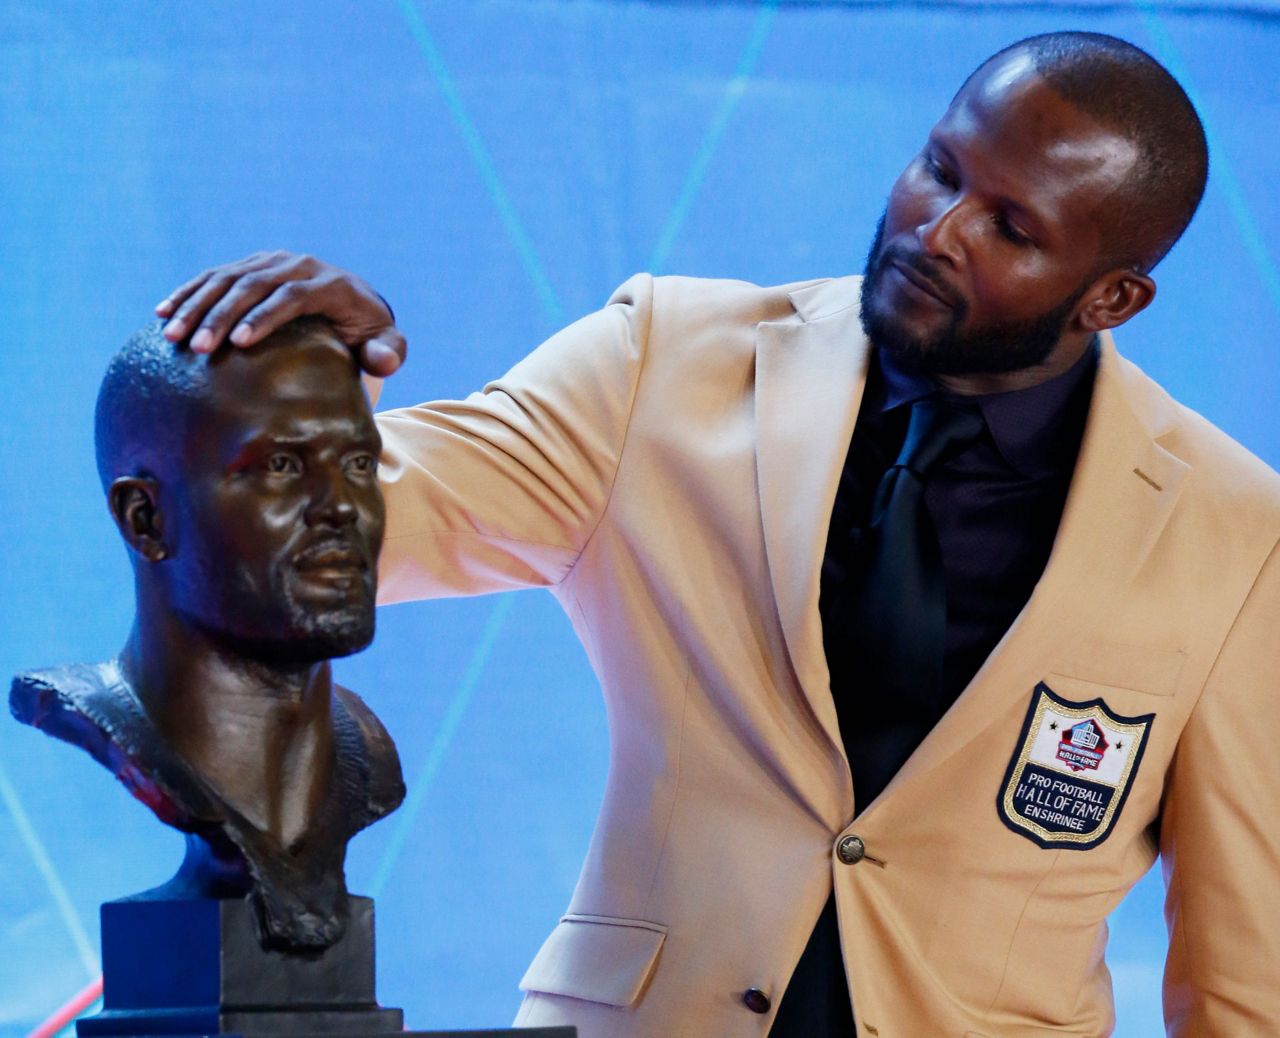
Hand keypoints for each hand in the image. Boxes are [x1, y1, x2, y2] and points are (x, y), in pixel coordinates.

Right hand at [155, 251, 406, 375]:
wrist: (354, 302)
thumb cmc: (369, 332)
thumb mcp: (386, 343)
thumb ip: (389, 353)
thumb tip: (382, 362)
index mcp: (329, 283)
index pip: (292, 296)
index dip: (265, 317)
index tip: (241, 343)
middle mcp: (297, 265)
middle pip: (252, 285)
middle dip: (222, 315)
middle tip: (198, 347)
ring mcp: (270, 262)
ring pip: (226, 278)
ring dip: (196, 306)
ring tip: (173, 336)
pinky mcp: (250, 266)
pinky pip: (213, 276)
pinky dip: (187, 293)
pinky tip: (162, 314)